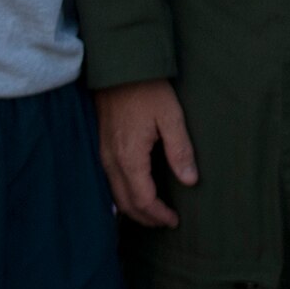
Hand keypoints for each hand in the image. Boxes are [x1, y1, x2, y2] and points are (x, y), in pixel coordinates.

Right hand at [96, 79, 197, 226]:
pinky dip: (122, 194)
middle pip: (125, 203)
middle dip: (145, 217)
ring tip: (153, 211)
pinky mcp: (99, 146)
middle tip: (165, 222)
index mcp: (129, 157)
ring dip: (132, 207)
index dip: (158, 214)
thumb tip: (190, 181)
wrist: (119, 67)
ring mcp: (101, 154)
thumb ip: (180, 150)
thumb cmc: (147, 89)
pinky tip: (135, 190)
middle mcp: (110, 161)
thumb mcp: (171, 116)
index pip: (143, 199)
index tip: (174, 220)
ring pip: (113, 194)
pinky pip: (108, 181)